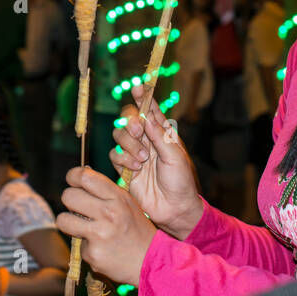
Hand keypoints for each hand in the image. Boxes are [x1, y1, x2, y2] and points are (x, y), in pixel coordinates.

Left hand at [56, 166, 156, 286]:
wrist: (149, 260)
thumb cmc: (135, 228)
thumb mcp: (126, 203)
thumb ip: (104, 191)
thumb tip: (78, 178)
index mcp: (117, 197)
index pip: (84, 177)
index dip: (73, 176)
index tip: (72, 181)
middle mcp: (108, 213)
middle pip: (69, 196)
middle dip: (70, 200)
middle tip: (78, 207)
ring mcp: (99, 235)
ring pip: (63, 220)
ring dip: (69, 222)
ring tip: (82, 226)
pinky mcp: (93, 254)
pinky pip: (77, 244)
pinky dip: (86, 245)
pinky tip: (100, 246)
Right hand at [109, 82, 202, 240]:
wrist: (174, 209)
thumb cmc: (181, 182)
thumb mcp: (176, 157)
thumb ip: (160, 137)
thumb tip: (147, 118)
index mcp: (162, 133)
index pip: (150, 109)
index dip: (143, 97)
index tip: (137, 86)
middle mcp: (146, 139)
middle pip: (129, 118)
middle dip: (130, 121)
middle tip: (138, 131)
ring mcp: (134, 153)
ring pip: (119, 135)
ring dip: (129, 143)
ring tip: (142, 158)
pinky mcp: (124, 168)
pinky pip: (114, 155)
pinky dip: (123, 158)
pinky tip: (135, 168)